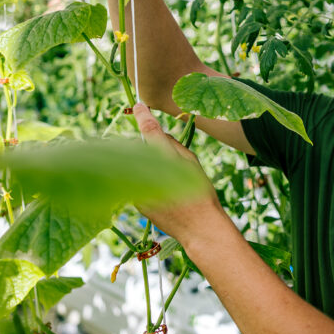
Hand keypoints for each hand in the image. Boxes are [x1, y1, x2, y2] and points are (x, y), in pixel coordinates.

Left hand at [134, 104, 224, 244]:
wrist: (198, 227)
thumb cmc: (200, 193)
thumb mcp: (191, 162)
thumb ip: (172, 145)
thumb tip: (158, 136)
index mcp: (164, 156)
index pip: (149, 130)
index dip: (143, 116)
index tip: (138, 106)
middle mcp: (146, 170)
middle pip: (136, 148)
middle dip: (143, 147)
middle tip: (162, 161)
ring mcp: (137, 186)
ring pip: (133, 165)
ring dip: (140, 164)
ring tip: (162, 178)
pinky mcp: (134, 201)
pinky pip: (133, 183)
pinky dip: (140, 181)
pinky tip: (159, 191)